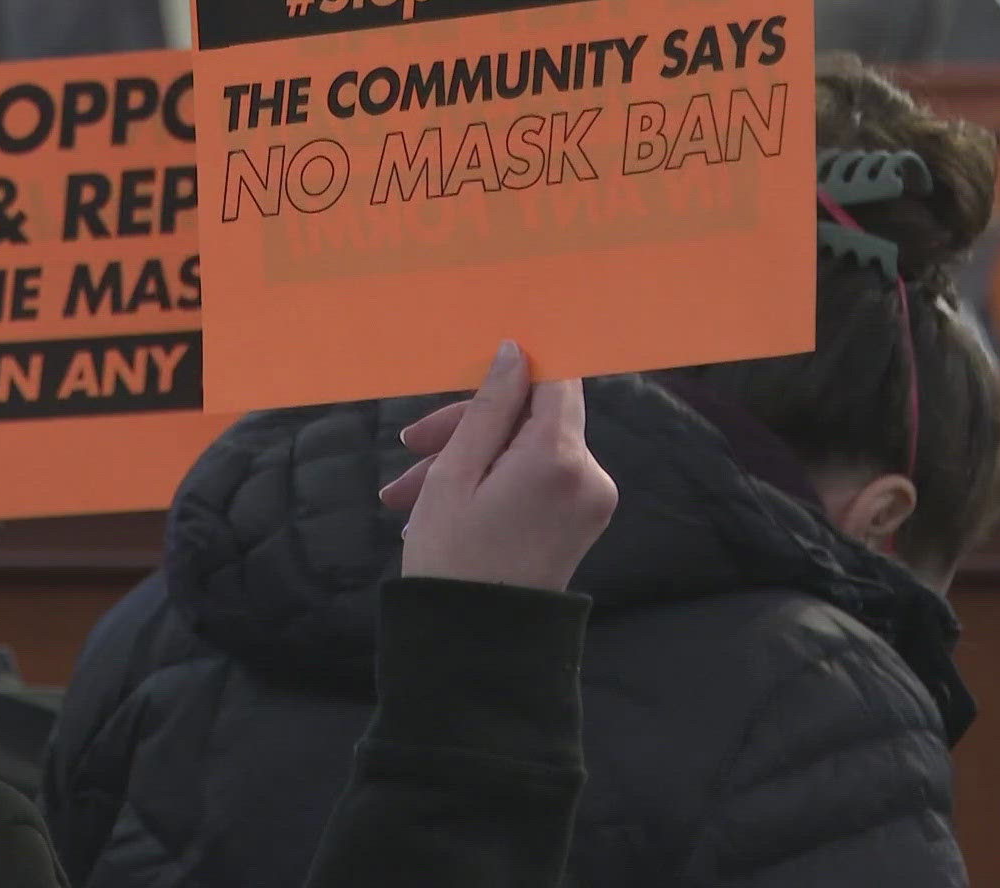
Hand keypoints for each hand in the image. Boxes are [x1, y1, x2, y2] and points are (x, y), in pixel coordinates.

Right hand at [377, 341, 615, 591]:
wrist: (474, 646)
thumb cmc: (452, 559)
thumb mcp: (455, 473)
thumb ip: (489, 408)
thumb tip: (516, 352)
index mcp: (559, 457)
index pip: (554, 380)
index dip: (513, 373)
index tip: (470, 384)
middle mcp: (590, 475)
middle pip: (532, 417)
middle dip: (469, 428)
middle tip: (411, 448)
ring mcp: (591, 502)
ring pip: (527, 450)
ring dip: (469, 461)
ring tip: (408, 496)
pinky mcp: (582, 521)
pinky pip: (537, 480)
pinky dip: (493, 483)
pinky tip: (439, 507)